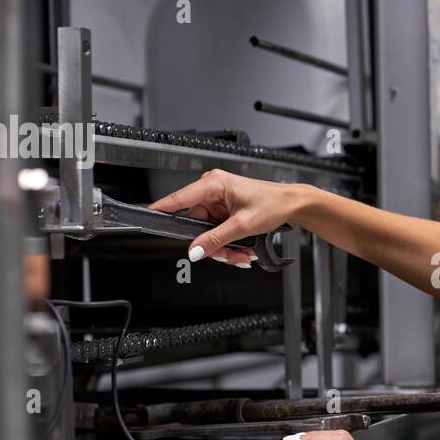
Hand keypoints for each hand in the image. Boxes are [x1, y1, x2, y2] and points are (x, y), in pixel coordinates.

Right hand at [149, 168, 300, 265]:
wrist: (292, 204)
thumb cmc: (273, 203)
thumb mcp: (243, 226)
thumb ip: (216, 239)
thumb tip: (195, 250)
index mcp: (213, 184)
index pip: (178, 198)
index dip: (162, 209)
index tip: (147, 217)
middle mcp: (213, 190)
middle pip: (196, 226)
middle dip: (213, 245)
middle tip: (231, 256)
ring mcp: (218, 202)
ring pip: (207, 233)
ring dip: (224, 248)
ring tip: (243, 253)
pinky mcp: (224, 211)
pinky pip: (217, 232)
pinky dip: (229, 244)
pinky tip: (243, 249)